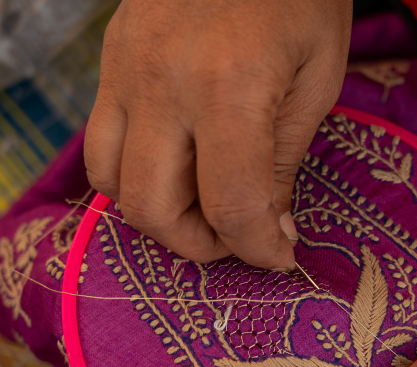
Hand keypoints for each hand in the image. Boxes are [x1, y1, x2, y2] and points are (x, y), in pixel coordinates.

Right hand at [85, 0, 352, 268]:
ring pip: (110, 182)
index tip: (279, 255)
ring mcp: (123, 70)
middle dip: (198, 244)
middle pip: (152, 208)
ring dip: (158, 214)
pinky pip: (100, 143)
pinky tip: (175, 168)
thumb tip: (271, 229)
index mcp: (230, 87)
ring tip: (203, 207)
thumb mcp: (316, 78)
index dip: (257, 248)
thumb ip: (284, 160)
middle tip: (237, 236)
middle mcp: (163, 84)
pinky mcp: (108, 61)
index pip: (229, 204)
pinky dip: (132, 175)